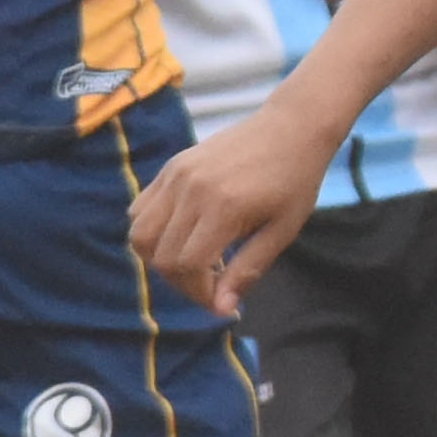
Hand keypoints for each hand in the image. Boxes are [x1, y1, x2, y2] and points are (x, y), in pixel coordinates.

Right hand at [128, 111, 327, 316]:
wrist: (293, 126)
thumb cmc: (296, 180)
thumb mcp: (282, 230)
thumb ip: (248, 270)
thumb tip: (221, 310)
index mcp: (223, 207)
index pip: (186, 266)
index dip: (199, 293)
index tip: (220, 301)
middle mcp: (192, 190)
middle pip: (160, 256)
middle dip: (182, 282)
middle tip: (210, 283)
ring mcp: (177, 175)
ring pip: (140, 234)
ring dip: (159, 258)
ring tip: (193, 260)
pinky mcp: (172, 166)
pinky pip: (140, 209)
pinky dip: (152, 231)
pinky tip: (183, 234)